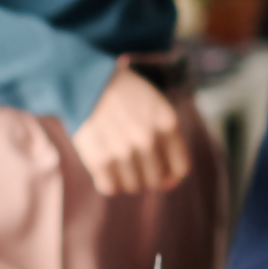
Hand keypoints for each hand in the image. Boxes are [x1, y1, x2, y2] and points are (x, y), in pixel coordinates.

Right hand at [71, 62, 192, 194]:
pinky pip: (110, 187)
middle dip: (148, 175)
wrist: (88, 81)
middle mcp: (147, 139)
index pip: (179, 169)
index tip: (163, 176)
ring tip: (119, 161)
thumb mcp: (157, 106)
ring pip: (133, 186)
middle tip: (135, 163)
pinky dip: (108, 181)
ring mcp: (123, 150)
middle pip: (156, 180)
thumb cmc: (126, 95)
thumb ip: (167, 137)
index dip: (172, 177)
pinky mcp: (98, 158)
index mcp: (167, 124)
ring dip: (127, 178)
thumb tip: (170, 180)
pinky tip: (105, 166)